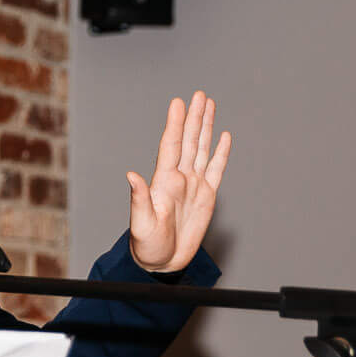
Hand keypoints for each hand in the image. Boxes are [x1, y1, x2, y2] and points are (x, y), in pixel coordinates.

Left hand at [127, 91, 231, 273]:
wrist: (162, 262)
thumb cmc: (147, 245)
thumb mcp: (141, 223)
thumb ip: (138, 199)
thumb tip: (132, 175)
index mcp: (163, 181)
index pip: (171, 146)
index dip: (175, 124)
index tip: (178, 103)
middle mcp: (179, 178)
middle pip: (188, 141)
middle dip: (194, 117)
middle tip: (199, 95)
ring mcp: (193, 185)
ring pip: (201, 149)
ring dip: (206, 127)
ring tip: (209, 105)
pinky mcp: (206, 197)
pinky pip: (216, 170)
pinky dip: (220, 153)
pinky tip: (223, 136)